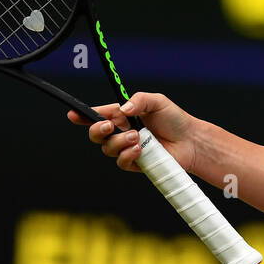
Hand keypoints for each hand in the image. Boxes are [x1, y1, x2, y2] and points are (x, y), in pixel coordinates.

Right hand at [66, 91, 198, 173]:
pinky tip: (140, 149)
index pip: (98, 115)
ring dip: (119, 142)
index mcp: (123, 115)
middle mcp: (122, 132)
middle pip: (96, 134)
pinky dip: (128, 155)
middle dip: (97, 130)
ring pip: (107, 149)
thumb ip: (138, 100)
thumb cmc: (174, 119)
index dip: (83, 116)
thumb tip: (122, 110)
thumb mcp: (157, 101)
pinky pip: (121, 162)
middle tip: (110, 125)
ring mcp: (127, 149)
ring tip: (138, 137)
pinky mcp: (135, 163)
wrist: (190, 141)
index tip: (73, 115)